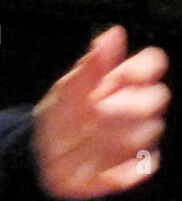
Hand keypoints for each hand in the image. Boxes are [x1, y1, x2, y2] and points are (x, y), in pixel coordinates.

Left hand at [32, 25, 169, 199]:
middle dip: (127, 105)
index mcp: (121, 82)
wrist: (42, 157)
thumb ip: (91, 65)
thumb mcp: (66, 90)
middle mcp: (135, 106)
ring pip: (150, 131)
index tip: (121, 78)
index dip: (142, 69)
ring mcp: (138, 136)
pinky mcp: (135, 166)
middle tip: (98, 113)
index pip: (152, 63)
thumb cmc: (57, 118)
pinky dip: (120, 166)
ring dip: (115, 135)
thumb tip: (114, 34)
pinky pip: (143, 165)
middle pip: (158, 98)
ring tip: (87, 139)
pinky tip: (99, 163)